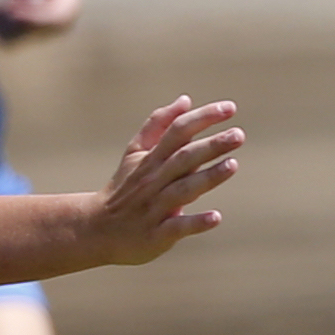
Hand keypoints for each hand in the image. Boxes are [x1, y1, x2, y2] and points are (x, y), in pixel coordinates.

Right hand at [83, 95, 242, 263]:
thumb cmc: (123, 187)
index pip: (178, 132)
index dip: (202, 118)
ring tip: (232, 165)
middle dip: (211, 146)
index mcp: (151, 159)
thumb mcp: (135, 153)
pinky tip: (215, 217)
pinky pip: (177, 227)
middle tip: (239, 135)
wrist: (96, 229)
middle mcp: (154, 180)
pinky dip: (196, 222)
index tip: (230, 108)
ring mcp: (155, 207)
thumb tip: (185, 100)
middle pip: (184, 158)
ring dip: (208, 178)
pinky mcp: (157, 234)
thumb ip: (159, 125)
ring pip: (183, 190)